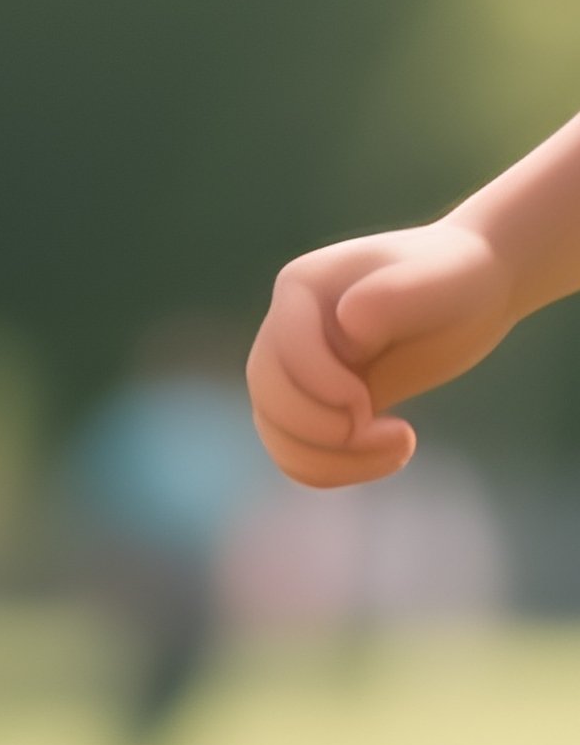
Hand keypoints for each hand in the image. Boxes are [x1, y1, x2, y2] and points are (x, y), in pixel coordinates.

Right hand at [247, 218, 515, 487]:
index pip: (283, 350)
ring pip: (275, 431)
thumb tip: (346, 328)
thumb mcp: (440, 278)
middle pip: (267, 394)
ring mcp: (298, 367)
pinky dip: (332, 469)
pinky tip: (386, 455)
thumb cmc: (460, 275)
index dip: (320, 387)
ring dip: (328, 460)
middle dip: (320, 430)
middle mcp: (287, 326)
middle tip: (391, 434)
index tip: (370, 403)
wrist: (476, 290)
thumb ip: (390, 297)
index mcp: (301, 287)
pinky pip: (298, 451)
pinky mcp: (320, 402)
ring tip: (398, 451)